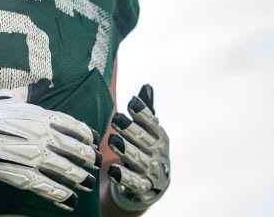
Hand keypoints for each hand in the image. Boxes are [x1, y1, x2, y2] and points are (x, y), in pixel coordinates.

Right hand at [0, 79, 101, 210]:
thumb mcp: (13, 95)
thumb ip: (33, 91)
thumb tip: (47, 82)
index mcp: (41, 116)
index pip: (73, 125)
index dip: (86, 134)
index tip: (94, 139)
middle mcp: (42, 136)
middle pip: (74, 149)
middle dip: (89, 157)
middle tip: (97, 163)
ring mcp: (34, 157)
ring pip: (65, 170)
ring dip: (80, 178)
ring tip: (89, 183)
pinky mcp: (22, 175)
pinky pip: (47, 188)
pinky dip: (61, 196)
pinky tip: (71, 201)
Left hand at [107, 84, 169, 211]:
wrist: (152, 185)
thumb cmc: (146, 151)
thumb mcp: (148, 132)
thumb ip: (145, 110)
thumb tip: (146, 85)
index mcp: (161, 137)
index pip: (152, 123)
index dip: (142, 113)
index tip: (130, 103)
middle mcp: (159, 154)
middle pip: (144, 140)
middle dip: (130, 129)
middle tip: (116, 119)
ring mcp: (152, 172)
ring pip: (139, 160)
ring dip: (127, 150)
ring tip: (113, 141)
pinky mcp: (144, 188)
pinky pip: (134, 182)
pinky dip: (124, 177)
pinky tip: (112, 170)